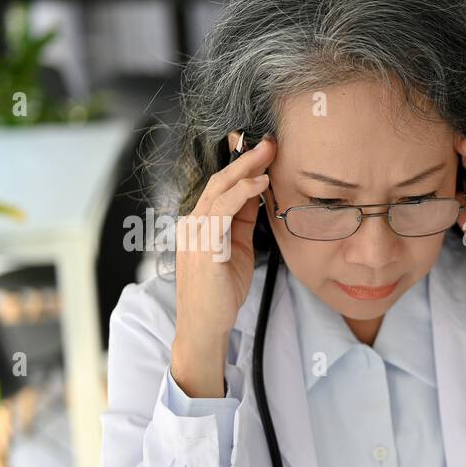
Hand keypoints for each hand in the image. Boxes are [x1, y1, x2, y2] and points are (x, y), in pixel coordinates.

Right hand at [171, 131, 273, 396]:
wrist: (204, 326)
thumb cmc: (220, 292)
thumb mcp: (237, 250)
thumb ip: (242, 223)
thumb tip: (258, 196)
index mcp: (202, 222)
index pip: (222, 186)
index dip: (242, 164)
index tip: (263, 146)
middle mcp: (194, 222)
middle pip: (220, 180)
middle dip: (246, 157)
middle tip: (271, 140)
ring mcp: (195, 233)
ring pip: (220, 189)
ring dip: (247, 168)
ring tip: (270, 152)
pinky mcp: (203, 245)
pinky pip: (221, 211)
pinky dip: (242, 193)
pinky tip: (261, 183)